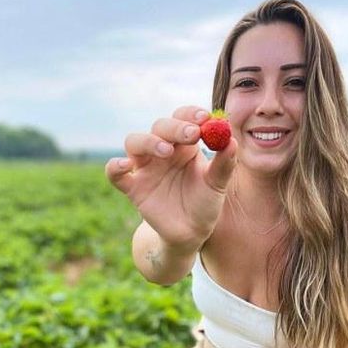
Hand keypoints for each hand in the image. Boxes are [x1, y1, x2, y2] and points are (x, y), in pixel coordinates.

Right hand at [104, 105, 237, 249]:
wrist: (191, 233)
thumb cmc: (205, 203)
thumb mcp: (218, 185)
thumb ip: (224, 164)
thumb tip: (232, 140)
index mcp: (185, 145)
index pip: (184, 119)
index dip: (191, 114)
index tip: (205, 117)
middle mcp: (163, 151)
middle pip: (160, 127)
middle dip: (175, 127)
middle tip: (192, 134)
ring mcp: (146, 167)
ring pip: (134, 142)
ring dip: (148, 142)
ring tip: (166, 151)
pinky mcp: (133, 187)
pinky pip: (115, 173)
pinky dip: (115, 166)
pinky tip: (125, 165)